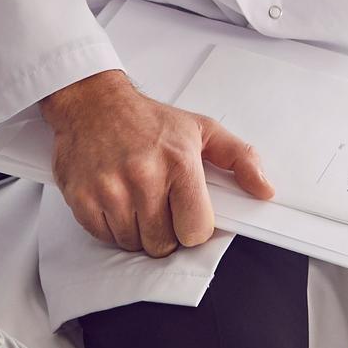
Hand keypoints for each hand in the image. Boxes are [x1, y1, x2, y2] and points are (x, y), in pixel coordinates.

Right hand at [38, 71, 275, 257]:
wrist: (93, 103)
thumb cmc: (148, 120)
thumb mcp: (201, 129)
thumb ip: (240, 158)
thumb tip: (264, 189)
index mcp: (179, 163)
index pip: (196, 230)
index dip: (193, 227)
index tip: (187, 214)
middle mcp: (143, 177)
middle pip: (163, 244)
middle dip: (165, 232)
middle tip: (159, 205)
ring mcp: (110, 190)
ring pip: (134, 244)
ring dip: (138, 231)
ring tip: (136, 200)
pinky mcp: (82, 199)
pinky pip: (105, 237)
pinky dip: (112, 227)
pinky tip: (116, 201)